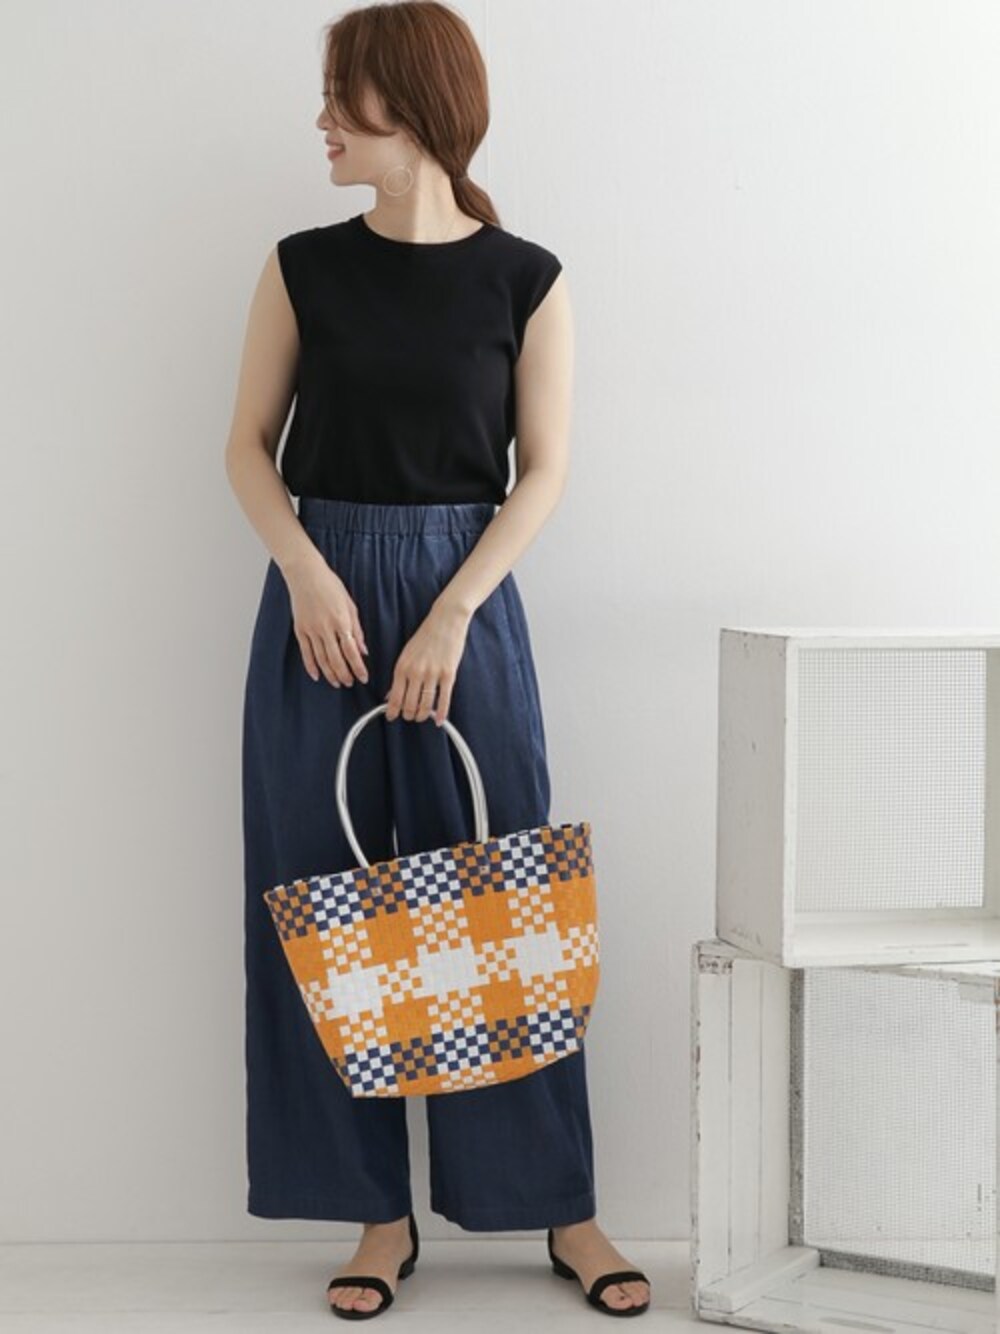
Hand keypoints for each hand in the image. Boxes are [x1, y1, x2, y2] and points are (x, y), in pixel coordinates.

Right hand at [281, 551, 369, 687]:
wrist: (306, 574)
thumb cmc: (330, 586)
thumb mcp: (350, 605)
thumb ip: (357, 629)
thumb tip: (363, 650)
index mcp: (341, 621)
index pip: (352, 651)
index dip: (358, 668)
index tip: (363, 678)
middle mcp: (326, 628)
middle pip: (336, 659)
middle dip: (345, 674)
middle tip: (350, 683)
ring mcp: (311, 630)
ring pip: (321, 659)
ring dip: (330, 674)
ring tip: (337, 683)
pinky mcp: (300, 629)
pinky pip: (306, 652)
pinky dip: (311, 666)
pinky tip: (317, 676)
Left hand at [385, 601, 470, 725]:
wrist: (446, 619)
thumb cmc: (426, 636)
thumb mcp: (407, 653)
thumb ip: (400, 675)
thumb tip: (390, 695)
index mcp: (402, 666)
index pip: (394, 697)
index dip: (392, 711)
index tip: (392, 717)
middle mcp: (416, 672)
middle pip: (409, 704)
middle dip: (408, 715)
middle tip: (409, 717)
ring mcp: (433, 674)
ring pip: (425, 705)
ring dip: (422, 716)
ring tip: (422, 717)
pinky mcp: (448, 674)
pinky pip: (444, 699)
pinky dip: (442, 713)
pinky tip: (439, 720)